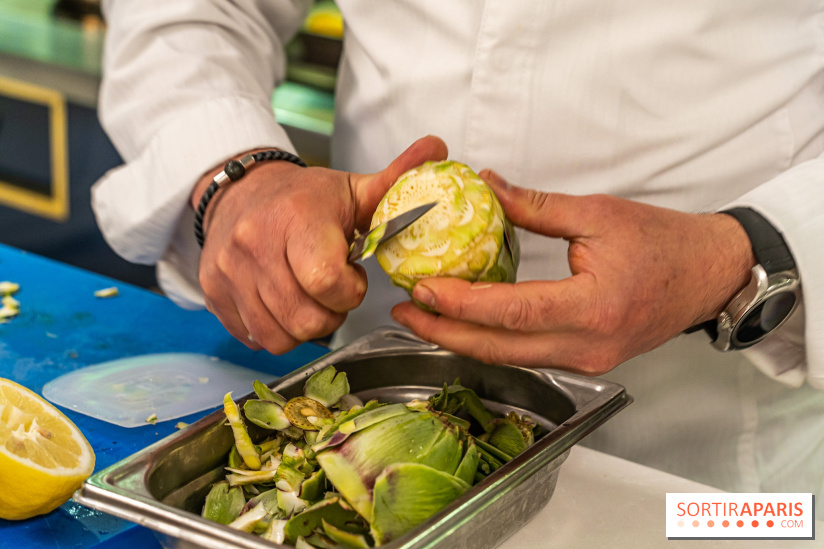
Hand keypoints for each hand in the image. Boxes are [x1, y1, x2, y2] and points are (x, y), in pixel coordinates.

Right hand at [195, 136, 447, 353]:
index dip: (349, 292)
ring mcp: (229, 271)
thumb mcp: (352, 189)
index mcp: (296, 218)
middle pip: (304, 318)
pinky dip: (274, 329)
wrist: (239, 192)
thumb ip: (397, 179)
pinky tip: (284, 303)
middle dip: (329, 314)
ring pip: (278, 335)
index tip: (352, 276)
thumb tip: (438, 150)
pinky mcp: (213, 291)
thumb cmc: (303, 199)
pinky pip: (252, 336)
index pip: (325, 281)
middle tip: (333, 292)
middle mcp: (254, 244)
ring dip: (302, 326)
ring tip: (309, 298)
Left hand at [391, 170, 755, 374]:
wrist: (710, 274)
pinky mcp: (587, 361)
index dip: (459, 303)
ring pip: (509, 358)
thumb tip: (486, 185)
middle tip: (404, 311)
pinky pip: (528, 356)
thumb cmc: (664, 242)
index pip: (510, 312)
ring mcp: (587, 361)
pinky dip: (492, 341)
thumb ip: (535, 206)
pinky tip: (467, 323)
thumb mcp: (597, 213)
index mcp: (591, 308)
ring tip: (424, 316)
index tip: (421, 286)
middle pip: (498, 349)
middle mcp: (587, 346)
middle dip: (445, 333)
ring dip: (463, 339)